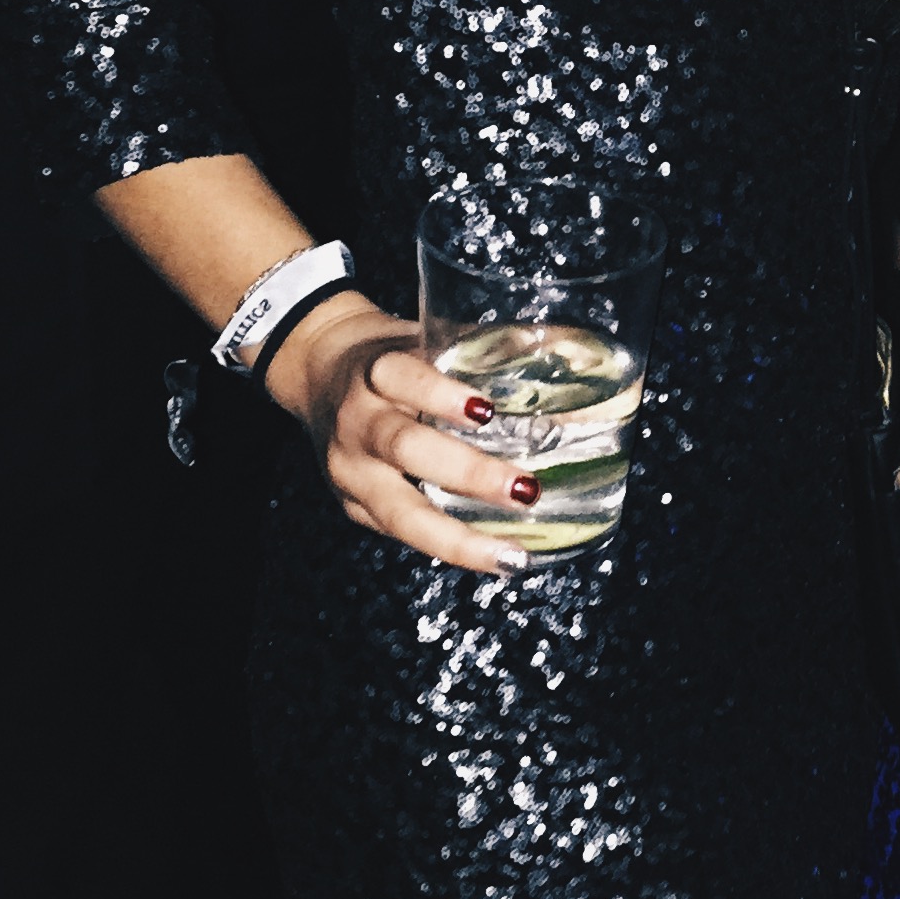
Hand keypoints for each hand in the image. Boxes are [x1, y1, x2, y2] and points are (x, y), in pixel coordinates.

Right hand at [265, 295, 541, 574]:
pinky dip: (450, 548)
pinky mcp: (352, 506)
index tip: (487, 410)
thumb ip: (491, 349)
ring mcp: (350, 471)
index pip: (399, 376)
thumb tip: (583, 354)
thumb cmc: (394, 355)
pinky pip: (401, 534)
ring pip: (400, 512)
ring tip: (513, 553)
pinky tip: (494, 560)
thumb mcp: (429, 338)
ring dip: (460, 536)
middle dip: (469, 474)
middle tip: (527, 489)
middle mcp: (357, 422)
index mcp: (375, 371)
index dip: (439, 394)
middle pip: (405, 448)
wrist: (315, 368)